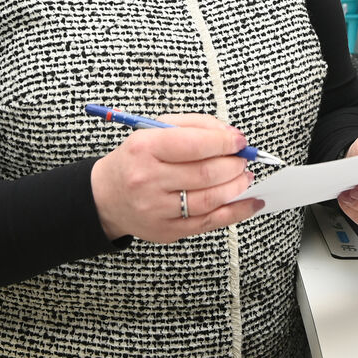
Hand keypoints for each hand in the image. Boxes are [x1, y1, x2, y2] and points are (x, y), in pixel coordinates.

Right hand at [89, 114, 262, 242]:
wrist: (106, 197)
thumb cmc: (137, 159)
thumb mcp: (156, 130)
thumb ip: (196, 125)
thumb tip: (232, 137)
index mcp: (144, 148)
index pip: (193, 145)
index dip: (223, 143)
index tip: (240, 141)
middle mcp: (148, 180)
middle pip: (205, 174)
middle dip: (234, 165)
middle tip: (243, 160)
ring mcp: (157, 210)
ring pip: (210, 199)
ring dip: (237, 186)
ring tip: (245, 177)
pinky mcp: (167, 231)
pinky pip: (209, 223)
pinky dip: (236, 212)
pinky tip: (251, 202)